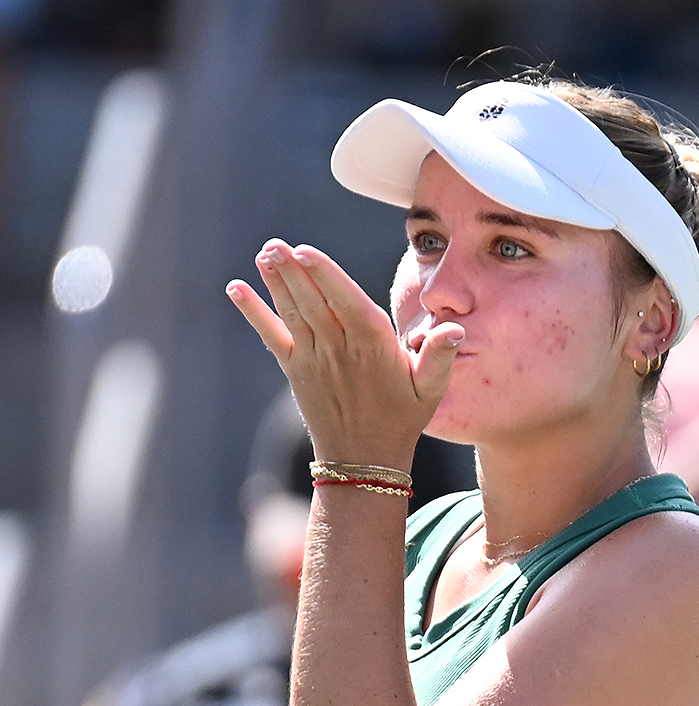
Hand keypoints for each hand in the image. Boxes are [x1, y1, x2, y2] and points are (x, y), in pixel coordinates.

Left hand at [226, 240, 464, 466]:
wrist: (364, 461)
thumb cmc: (402, 418)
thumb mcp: (431, 390)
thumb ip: (440, 356)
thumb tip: (456, 330)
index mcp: (373, 348)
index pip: (346, 303)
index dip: (324, 276)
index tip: (304, 251)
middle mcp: (339, 350)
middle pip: (313, 303)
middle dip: (293, 272)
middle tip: (274, 245)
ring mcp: (313, 360)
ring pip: (293, 313)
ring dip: (275, 282)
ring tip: (263, 253)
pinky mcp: (295, 370)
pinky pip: (271, 335)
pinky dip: (253, 312)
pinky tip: (235, 288)